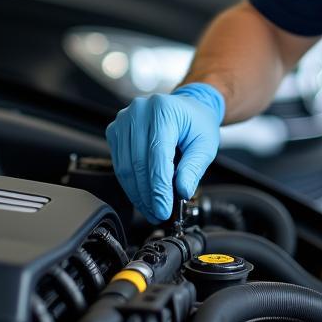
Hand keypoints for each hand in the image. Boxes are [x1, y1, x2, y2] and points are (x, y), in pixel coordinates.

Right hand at [105, 83, 224, 222]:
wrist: (187, 107)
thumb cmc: (196, 123)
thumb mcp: (205, 144)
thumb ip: (193, 167)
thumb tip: (182, 191)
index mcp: (163, 110)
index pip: (157, 156)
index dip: (159, 188)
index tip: (163, 209)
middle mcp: (140, 112)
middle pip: (138, 164)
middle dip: (148, 196)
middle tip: (158, 214)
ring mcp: (124, 120)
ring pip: (125, 168)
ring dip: (137, 194)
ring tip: (151, 209)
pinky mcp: (116, 130)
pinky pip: (119, 164)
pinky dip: (130, 184)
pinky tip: (142, 196)